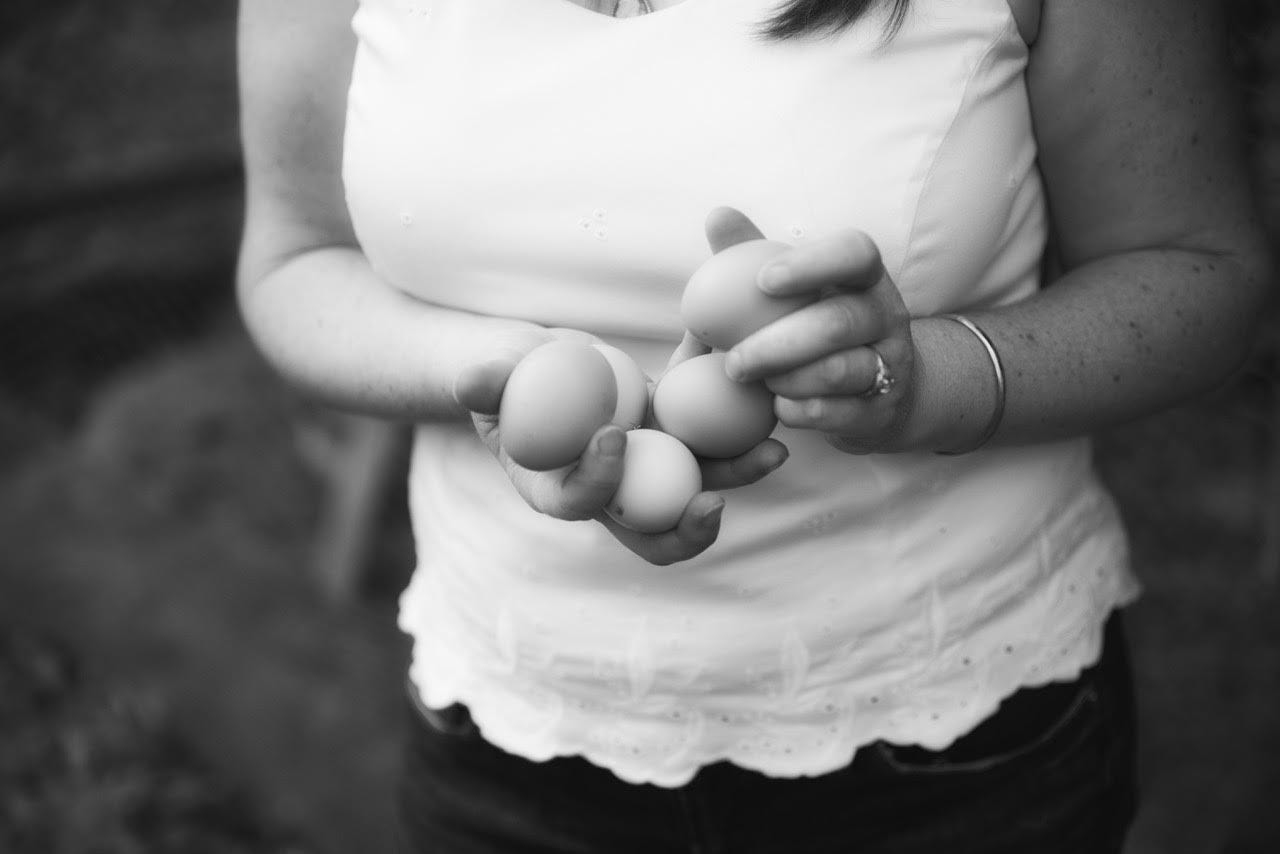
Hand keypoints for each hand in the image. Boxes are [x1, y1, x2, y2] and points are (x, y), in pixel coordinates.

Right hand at [453, 328, 784, 565]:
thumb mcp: (487, 376)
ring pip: (696, 488)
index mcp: (558, 491)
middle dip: (689, 526)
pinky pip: (710, 438)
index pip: (581, 505)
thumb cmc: (503, 375)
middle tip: (715, 501)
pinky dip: (734, 418)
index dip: (599, 483)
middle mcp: (611, 494)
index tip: (615, 436)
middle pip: (654, 529)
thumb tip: (472, 379)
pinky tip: (760, 387)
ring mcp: (648, 469)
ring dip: (736, 476)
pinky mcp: (675, 437)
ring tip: (773, 452)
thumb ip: (483, 381)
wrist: (535, 365)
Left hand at [704, 207, 915, 453]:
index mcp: (865, 276)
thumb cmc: (817, 323)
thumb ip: (753, 254)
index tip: (763, 281)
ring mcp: (891, 363)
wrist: (874, 389)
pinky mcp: (882, 409)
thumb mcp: (792, 289)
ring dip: (786, 380)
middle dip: (777, 344)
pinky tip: (776, 406)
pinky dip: (799, 411)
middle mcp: (887, 314)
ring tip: (754, 383)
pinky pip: (838, 413)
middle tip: (732, 361)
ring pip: (838, 371)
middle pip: (839, 322)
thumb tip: (717, 216)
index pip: (855, 253)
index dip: (812, 264)